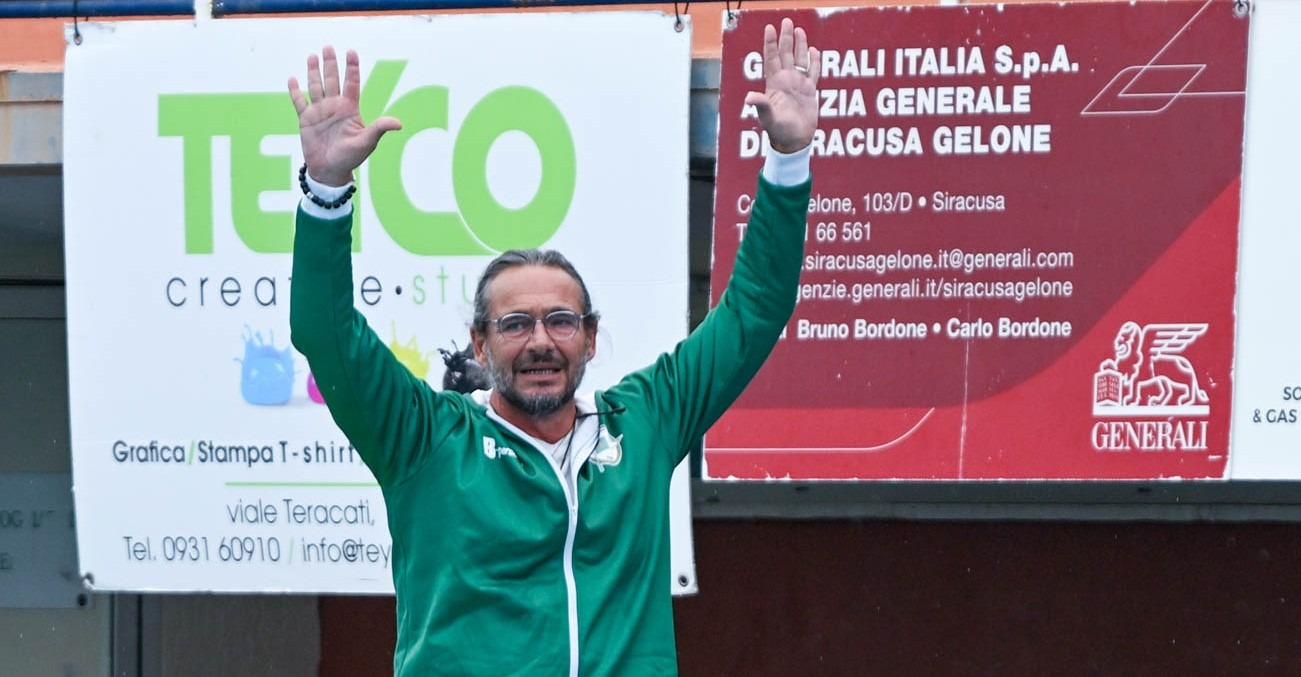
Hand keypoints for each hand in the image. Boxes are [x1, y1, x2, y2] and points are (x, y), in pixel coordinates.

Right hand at [287, 46, 400, 186]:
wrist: (330, 171)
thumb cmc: (351, 157)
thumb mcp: (367, 142)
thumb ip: (379, 129)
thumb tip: (399, 124)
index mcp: (349, 109)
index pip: (351, 83)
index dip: (352, 68)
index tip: (351, 52)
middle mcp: (334, 106)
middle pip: (332, 80)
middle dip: (330, 64)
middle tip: (328, 47)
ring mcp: (319, 112)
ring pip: (315, 87)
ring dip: (313, 72)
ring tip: (313, 56)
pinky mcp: (305, 119)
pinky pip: (299, 102)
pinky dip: (295, 91)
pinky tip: (292, 79)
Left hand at [745, 18, 819, 153]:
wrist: (794, 142)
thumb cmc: (778, 132)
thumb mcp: (768, 118)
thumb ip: (761, 106)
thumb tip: (749, 98)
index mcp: (774, 85)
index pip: (772, 59)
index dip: (770, 43)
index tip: (769, 27)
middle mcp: (785, 82)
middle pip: (786, 54)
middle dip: (786, 38)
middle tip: (786, 21)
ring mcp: (798, 85)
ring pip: (799, 60)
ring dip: (800, 46)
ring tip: (800, 30)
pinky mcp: (810, 92)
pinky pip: (813, 73)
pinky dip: (814, 62)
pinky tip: (814, 51)